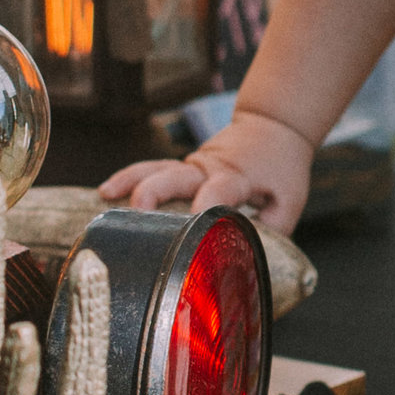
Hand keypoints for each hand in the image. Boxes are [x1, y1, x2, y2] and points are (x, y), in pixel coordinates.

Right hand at [100, 107, 315, 233]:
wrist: (272, 127)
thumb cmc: (281, 170)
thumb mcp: (288, 202)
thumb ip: (271, 233)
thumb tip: (252, 267)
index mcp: (237, 177)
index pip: (218, 190)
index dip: (205, 206)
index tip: (191, 227)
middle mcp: (209, 169)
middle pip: (176, 175)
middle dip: (154, 192)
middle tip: (136, 215)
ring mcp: (192, 165)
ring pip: (157, 167)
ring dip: (131, 181)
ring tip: (106, 196)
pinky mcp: (182, 166)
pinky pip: (151, 168)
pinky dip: (128, 177)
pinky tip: (106, 191)